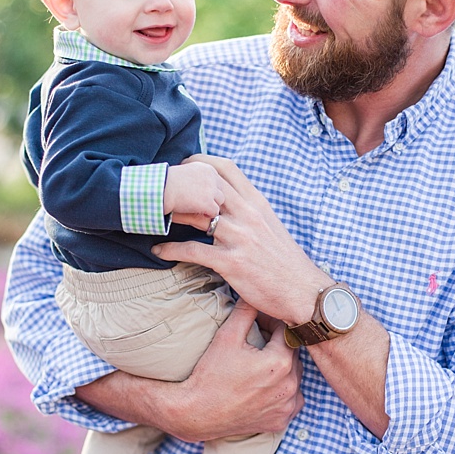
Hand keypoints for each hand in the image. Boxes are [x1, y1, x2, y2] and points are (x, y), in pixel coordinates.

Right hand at [78, 300, 302, 441]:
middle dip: (278, 347)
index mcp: (280, 361)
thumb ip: (246, 311)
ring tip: (259, 367)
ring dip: (282, 371)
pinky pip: (290, 401)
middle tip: (257, 346)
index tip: (260, 324)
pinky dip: (281, 394)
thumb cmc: (209, 374)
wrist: (196, 412)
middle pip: (292, 356)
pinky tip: (263, 389)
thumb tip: (255, 293)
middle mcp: (289, 385)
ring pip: (294, 378)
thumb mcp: (226, 337)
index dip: (272, 325)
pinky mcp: (282, 421)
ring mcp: (287, 406)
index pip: (286, 332)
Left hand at [152, 155, 330, 324]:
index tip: (183, 165)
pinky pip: (193, 251)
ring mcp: (239, 238)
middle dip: (179, 184)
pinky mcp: (231, 262)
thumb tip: (224, 202)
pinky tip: (158, 250)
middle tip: (158, 189)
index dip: (200, 161)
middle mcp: (248, 215)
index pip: (226, 168)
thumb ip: (247, 211)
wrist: (304, 292)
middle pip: (206, 186)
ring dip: (169, 214)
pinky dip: (171, 250)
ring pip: (195, 215)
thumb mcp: (269, 226)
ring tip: (150, 215)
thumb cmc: (284, 261)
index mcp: (257, 203)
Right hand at [163, 159, 227, 225]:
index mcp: (207, 168)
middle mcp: (212, 177)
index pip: (217, 181)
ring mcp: (211, 190)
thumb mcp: (185, 171)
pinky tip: (196, 213)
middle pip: (221, 190)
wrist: (161, 188)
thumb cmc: (166, 181)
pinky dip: (206, 214)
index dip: (209, 189)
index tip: (198, 194)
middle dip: (212, 198)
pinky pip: (214, 212)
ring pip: (220, 201)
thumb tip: (199, 185)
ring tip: (196, 208)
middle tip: (199, 203)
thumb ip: (197, 175)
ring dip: (210, 206)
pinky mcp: (208, 203)